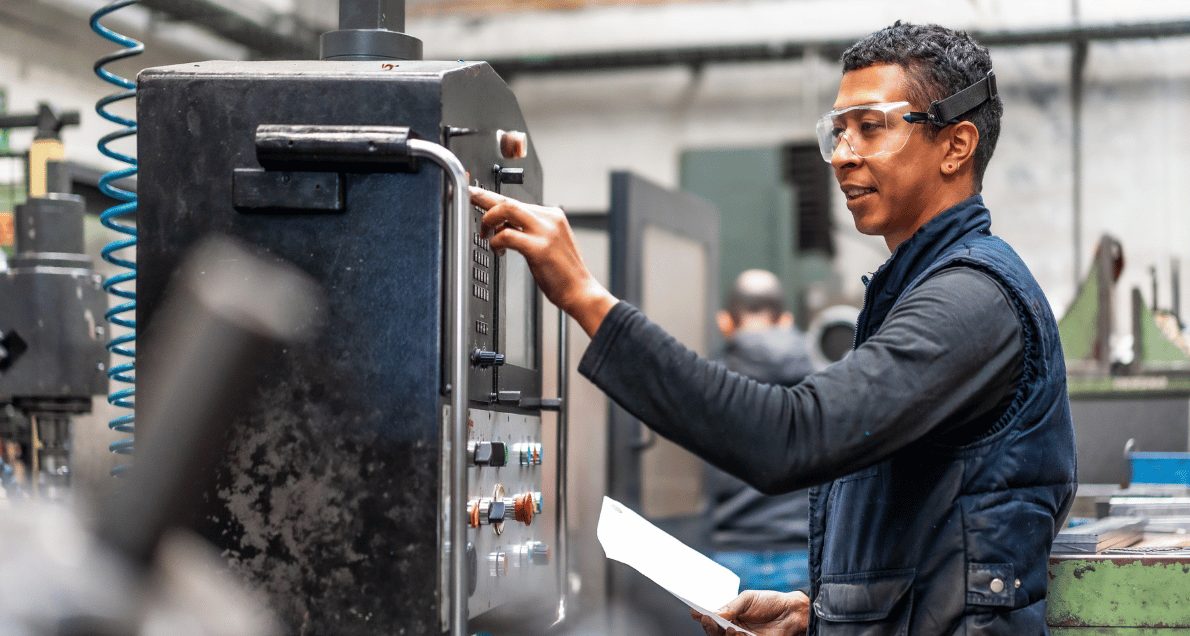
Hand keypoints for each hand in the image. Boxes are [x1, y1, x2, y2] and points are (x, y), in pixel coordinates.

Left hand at [470, 186, 617, 336]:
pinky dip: (496, 241)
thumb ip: (528, 231)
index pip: (517, 201)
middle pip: (508, 200)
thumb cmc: (562, 273)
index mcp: (552, 215)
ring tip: (485, 234)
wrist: (580, 291)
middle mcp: (549, 218)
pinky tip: (496, 250)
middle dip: (484, 200)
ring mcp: (545, 232)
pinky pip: (507, 235)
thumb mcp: (547, 243)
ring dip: (489, 220)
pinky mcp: (539, 248)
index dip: (493, 197)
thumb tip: (502, 226)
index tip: (477, 195)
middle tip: (469, 201)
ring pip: (507, 210)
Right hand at [691, 590, 809, 635]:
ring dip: (723, 634)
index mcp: (730, 616)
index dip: (702, 616)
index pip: (712, 618)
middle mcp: (733, 628)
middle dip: (709, 627)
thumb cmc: (770, 602)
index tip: (695, 612)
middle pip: (715, 632)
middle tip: (706, 619)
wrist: (791, 612)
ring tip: (727, 627)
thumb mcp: (748, 598)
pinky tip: (736, 632)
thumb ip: (731, 606)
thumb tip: (714, 612)